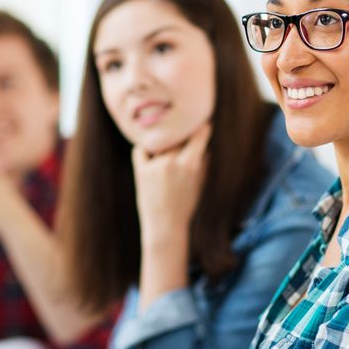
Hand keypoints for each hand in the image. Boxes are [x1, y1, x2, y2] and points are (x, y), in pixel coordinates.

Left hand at [131, 123, 211, 244]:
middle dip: (183, 137)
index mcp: (190, 165)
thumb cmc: (187, 205)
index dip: (203, 127)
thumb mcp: (201, 182)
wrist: (165, 227)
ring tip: (169, 157)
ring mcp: (155, 165)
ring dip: (166, 144)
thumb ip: (205, 159)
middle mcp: (171, 162)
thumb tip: (207, 138)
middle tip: (184, 140)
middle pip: (178, 137)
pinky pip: (141, 149)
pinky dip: (146, 150)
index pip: (199, 135)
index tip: (204, 122)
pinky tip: (152, 156)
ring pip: (161, 142)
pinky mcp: (140, 171)